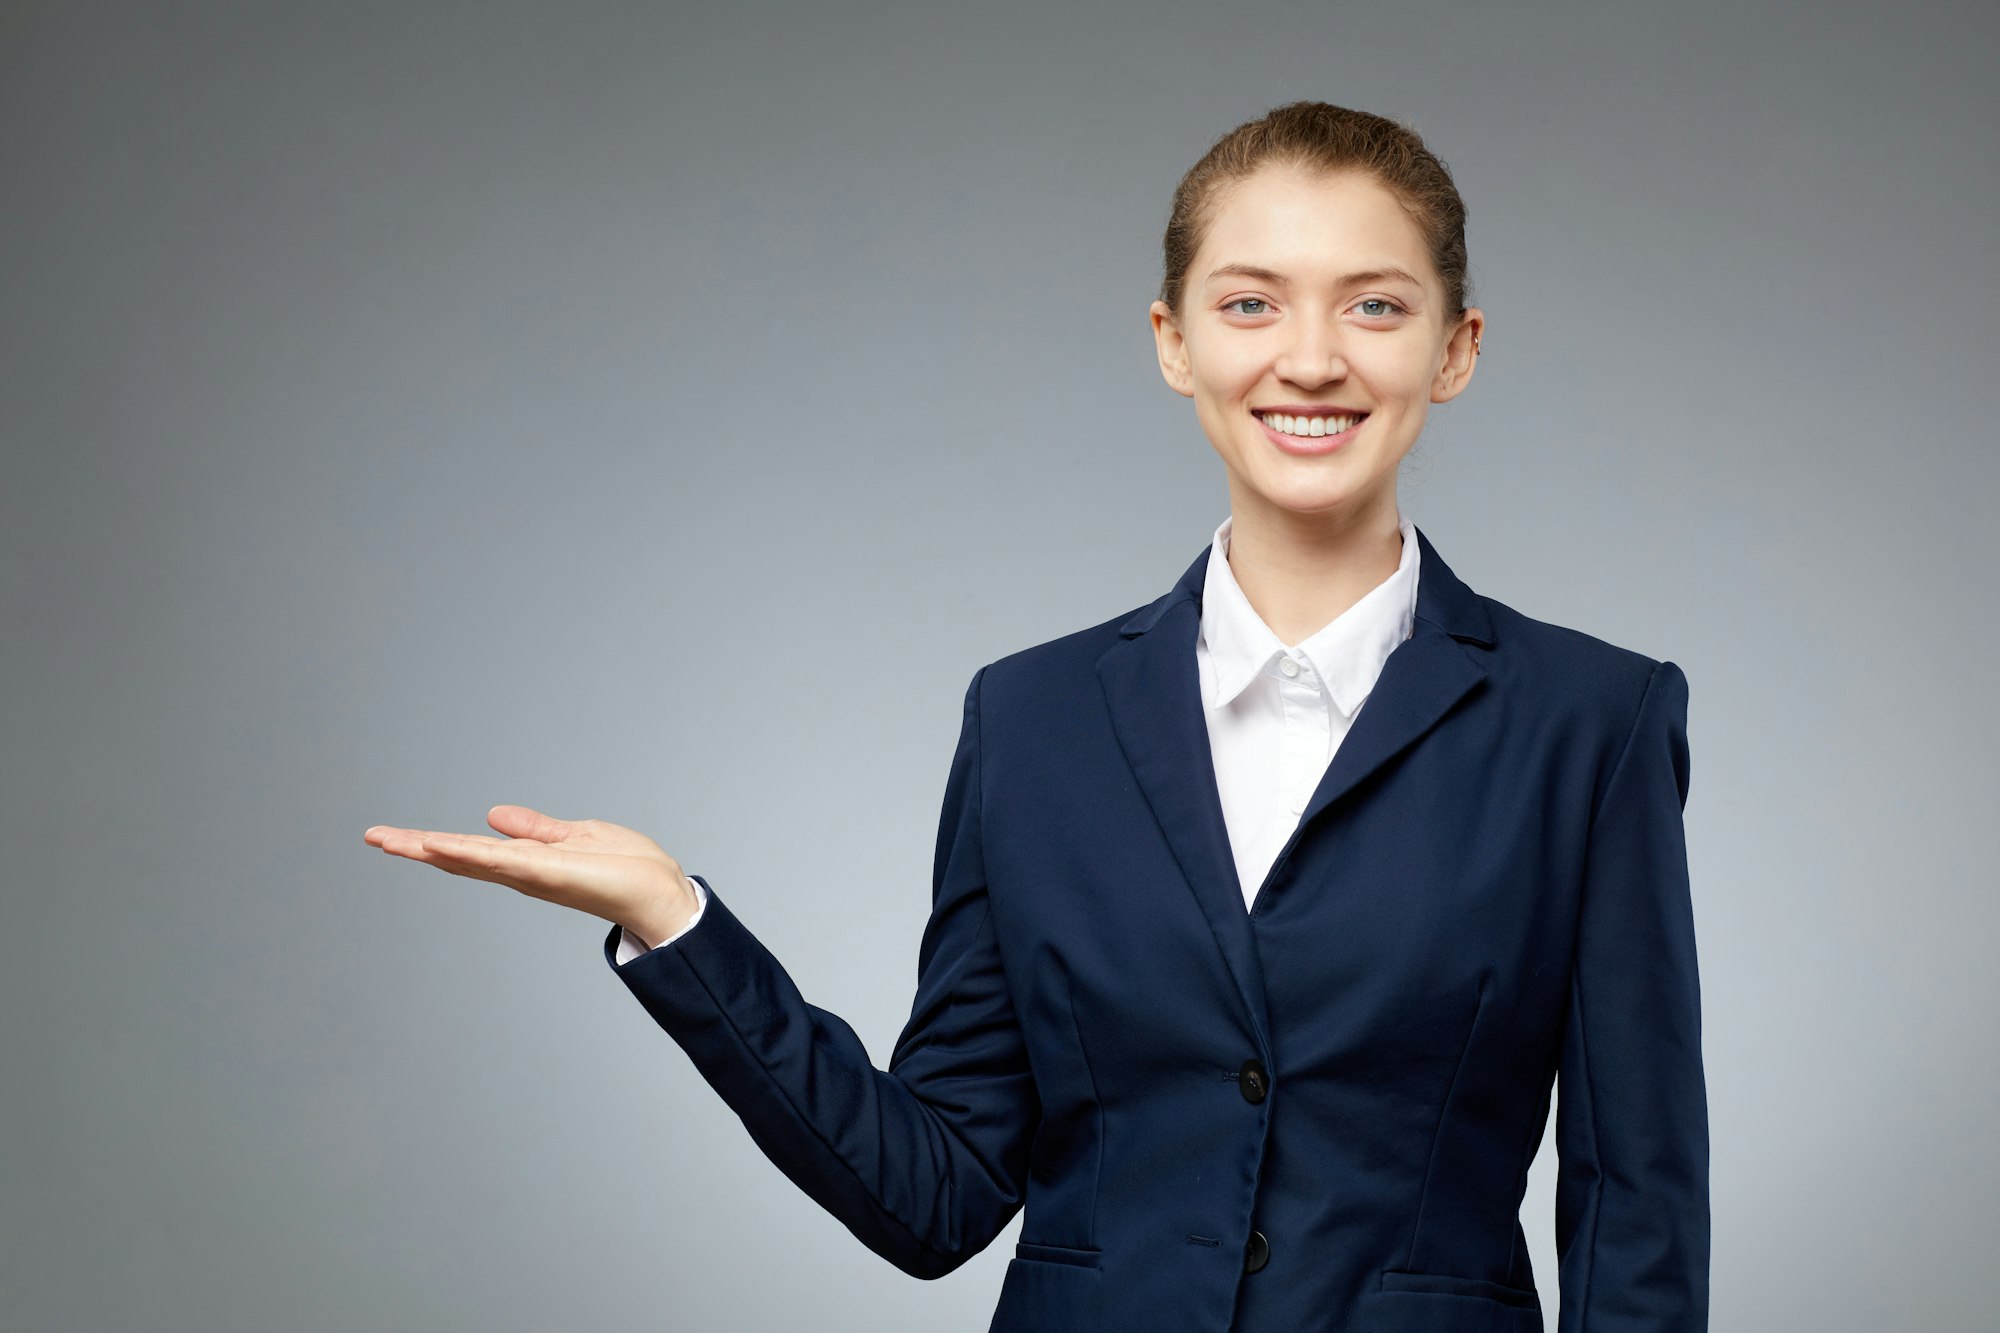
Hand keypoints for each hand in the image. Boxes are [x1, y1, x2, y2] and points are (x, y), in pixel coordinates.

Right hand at [364, 804, 700, 946]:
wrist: (660, 892)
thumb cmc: (627, 868)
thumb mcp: (574, 835)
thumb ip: (535, 828)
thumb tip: (494, 814)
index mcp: (527, 861)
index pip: (470, 850)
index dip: (432, 842)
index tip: (393, 835)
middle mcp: (522, 872)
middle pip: (459, 858)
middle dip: (416, 847)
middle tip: (373, 837)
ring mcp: (533, 875)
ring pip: (472, 860)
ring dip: (431, 848)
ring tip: (392, 839)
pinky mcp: (550, 873)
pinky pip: (504, 861)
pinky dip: (472, 853)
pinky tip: (443, 845)